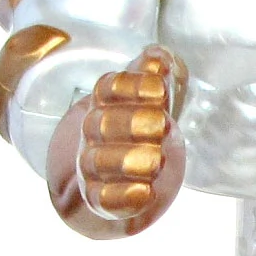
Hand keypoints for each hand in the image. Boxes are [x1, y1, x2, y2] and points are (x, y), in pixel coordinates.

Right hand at [47, 47, 185, 238]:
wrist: (114, 181)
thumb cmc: (139, 133)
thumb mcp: (150, 101)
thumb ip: (154, 76)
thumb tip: (157, 55)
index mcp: (106, 104)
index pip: (108, 89)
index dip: (131, 87)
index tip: (160, 90)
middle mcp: (94, 135)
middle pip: (101, 124)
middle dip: (132, 123)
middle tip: (162, 125)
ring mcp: (94, 168)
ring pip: (98, 161)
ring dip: (126, 159)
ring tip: (156, 159)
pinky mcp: (101, 200)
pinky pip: (103, 199)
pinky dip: (123, 196)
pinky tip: (145, 193)